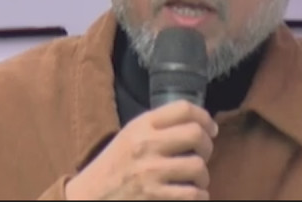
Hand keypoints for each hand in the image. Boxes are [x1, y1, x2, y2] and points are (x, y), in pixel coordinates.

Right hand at [64, 100, 218, 199]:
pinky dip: (198, 196)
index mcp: (142, 125)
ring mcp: (150, 172)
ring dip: (202, 176)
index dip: (205, 117)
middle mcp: (146, 144)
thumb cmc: (116, 165)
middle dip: (207, 146)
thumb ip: (158, 126)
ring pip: (198, 167)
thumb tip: (198, 124)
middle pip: (196, 134)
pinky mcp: (154, 197)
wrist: (91, 196)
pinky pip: (193, 194)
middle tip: (203, 154)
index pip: (183, 109)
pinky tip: (191, 194)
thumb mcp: (130, 135)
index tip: (210, 128)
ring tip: (195, 179)